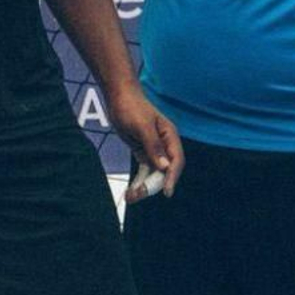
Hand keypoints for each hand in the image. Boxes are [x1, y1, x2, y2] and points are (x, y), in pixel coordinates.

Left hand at [105, 86, 184, 201]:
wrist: (118, 97)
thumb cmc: (131, 107)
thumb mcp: (141, 126)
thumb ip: (153, 146)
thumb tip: (164, 166)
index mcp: (169, 136)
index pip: (176, 161)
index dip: (172, 177)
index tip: (166, 192)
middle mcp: (164, 145)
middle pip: (164, 171)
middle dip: (153, 185)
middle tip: (139, 194)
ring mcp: (154, 149)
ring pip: (153, 174)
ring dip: (144, 186)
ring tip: (130, 197)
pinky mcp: (143, 152)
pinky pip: (144, 171)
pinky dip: (138, 181)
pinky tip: (130, 191)